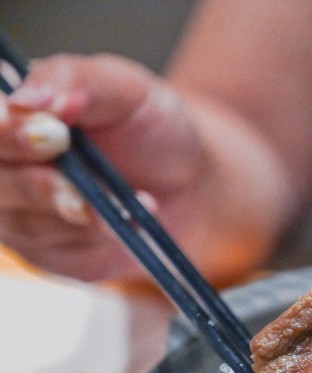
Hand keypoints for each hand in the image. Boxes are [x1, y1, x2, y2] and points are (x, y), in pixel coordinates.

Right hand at [0, 53, 208, 280]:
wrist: (194, 180)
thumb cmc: (150, 126)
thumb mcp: (124, 88)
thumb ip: (75, 81)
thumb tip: (26, 98)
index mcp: (12, 116)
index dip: (5, 131)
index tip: (48, 133)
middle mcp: (6, 166)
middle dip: (34, 181)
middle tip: (77, 181)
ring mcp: (22, 213)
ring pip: (20, 220)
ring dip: (74, 210)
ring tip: (128, 198)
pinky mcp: (52, 252)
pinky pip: (56, 250)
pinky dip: (95, 233)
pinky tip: (129, 219)